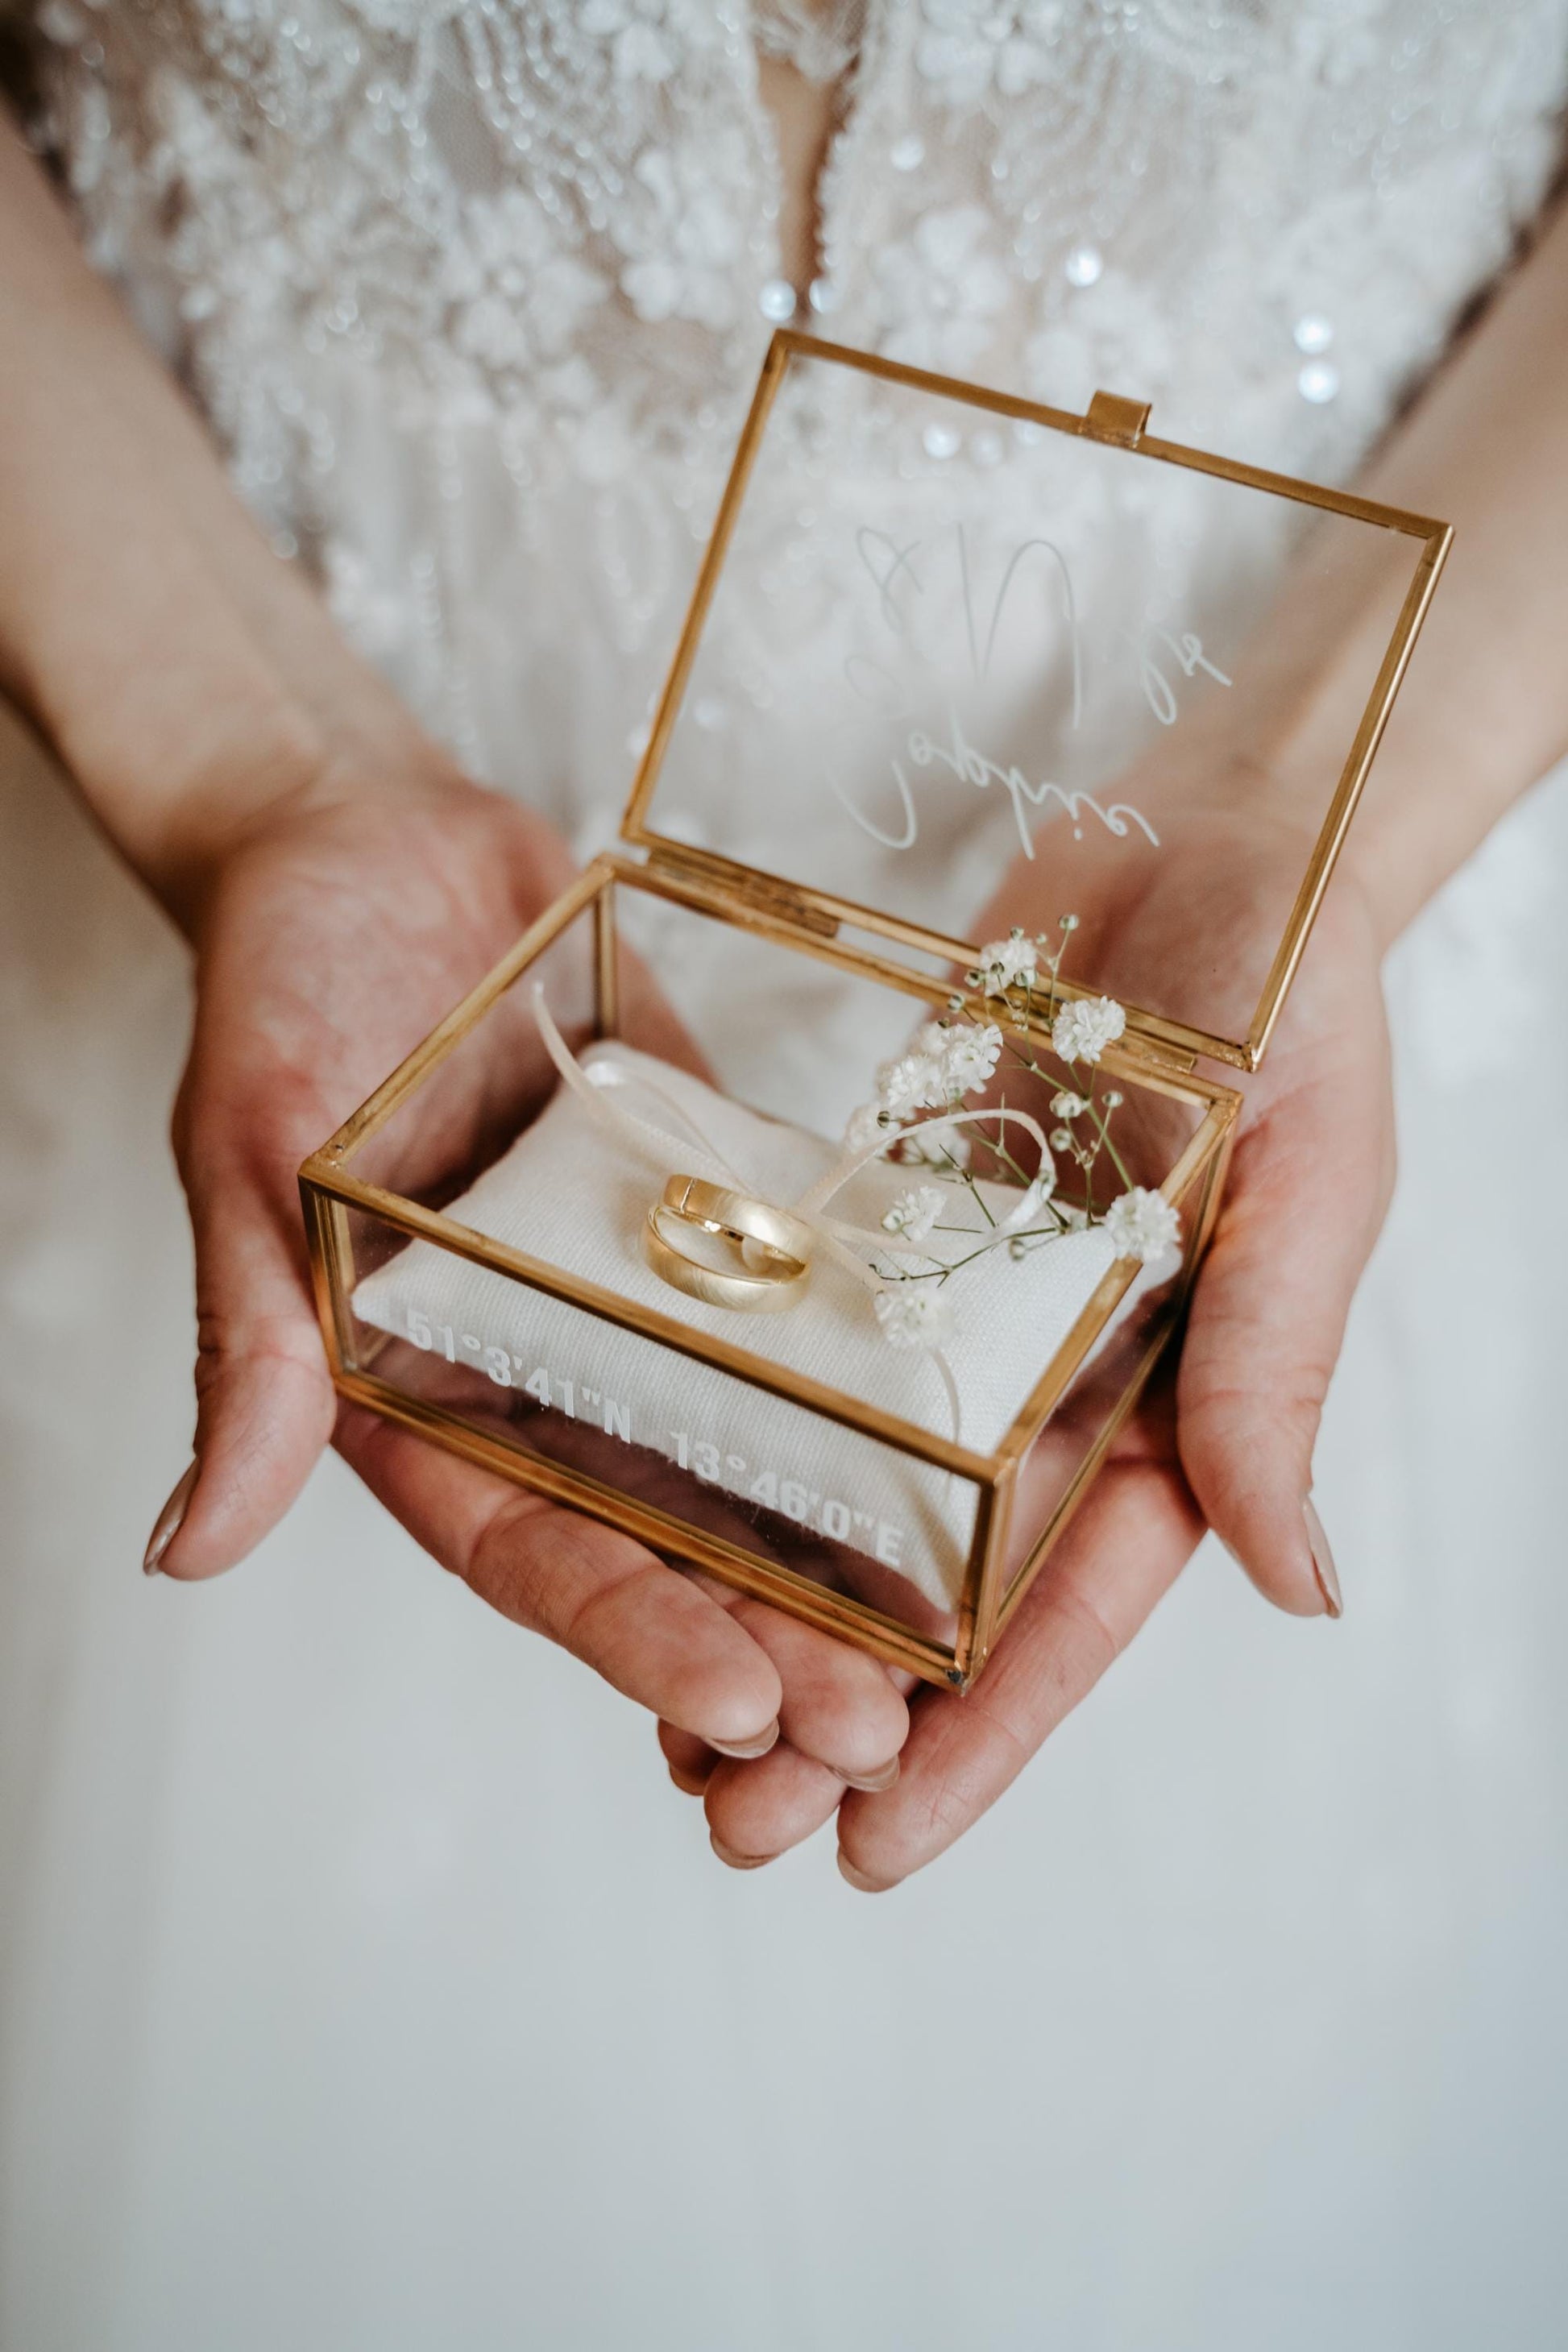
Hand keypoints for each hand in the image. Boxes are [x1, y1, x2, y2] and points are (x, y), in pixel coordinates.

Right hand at [149, 733, 910, 1782]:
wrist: (376, 843)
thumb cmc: (280, 988)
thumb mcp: (253, 1161)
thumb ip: (256, 1351)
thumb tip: (183, 1551)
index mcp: (424, 1396)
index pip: (532, 1551)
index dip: (629, 1636)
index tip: (731, 1707)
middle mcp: (544, 1375)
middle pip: (664, 1540)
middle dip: (765, 1640)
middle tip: (873, 1728)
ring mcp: (638, 1305)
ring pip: (751, 1458)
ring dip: (838, 1556)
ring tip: (941, 1645)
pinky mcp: (713, 1218)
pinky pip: (802, 1313)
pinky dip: (878, 1387)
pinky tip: (973, 1449)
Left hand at [661, 798, 1391, 1880]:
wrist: (1205, 842)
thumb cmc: (1288, 1004)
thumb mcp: (1298, 1194)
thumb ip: (1270, 1380)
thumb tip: (1303, 1590)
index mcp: (1172, 1413)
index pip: (1071, 1618)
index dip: (978, 1745)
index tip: (873, 1853)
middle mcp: (1061, 1393)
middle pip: (945, 1596)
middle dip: (843, 1719)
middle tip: (726, 1824)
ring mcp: (968, 1323)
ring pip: (862, 1507)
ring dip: (774, 1614)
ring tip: (668, 1731)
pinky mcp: (894, 1241)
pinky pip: (812, 1367)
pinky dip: (746, 1454)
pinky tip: (658, 1522)